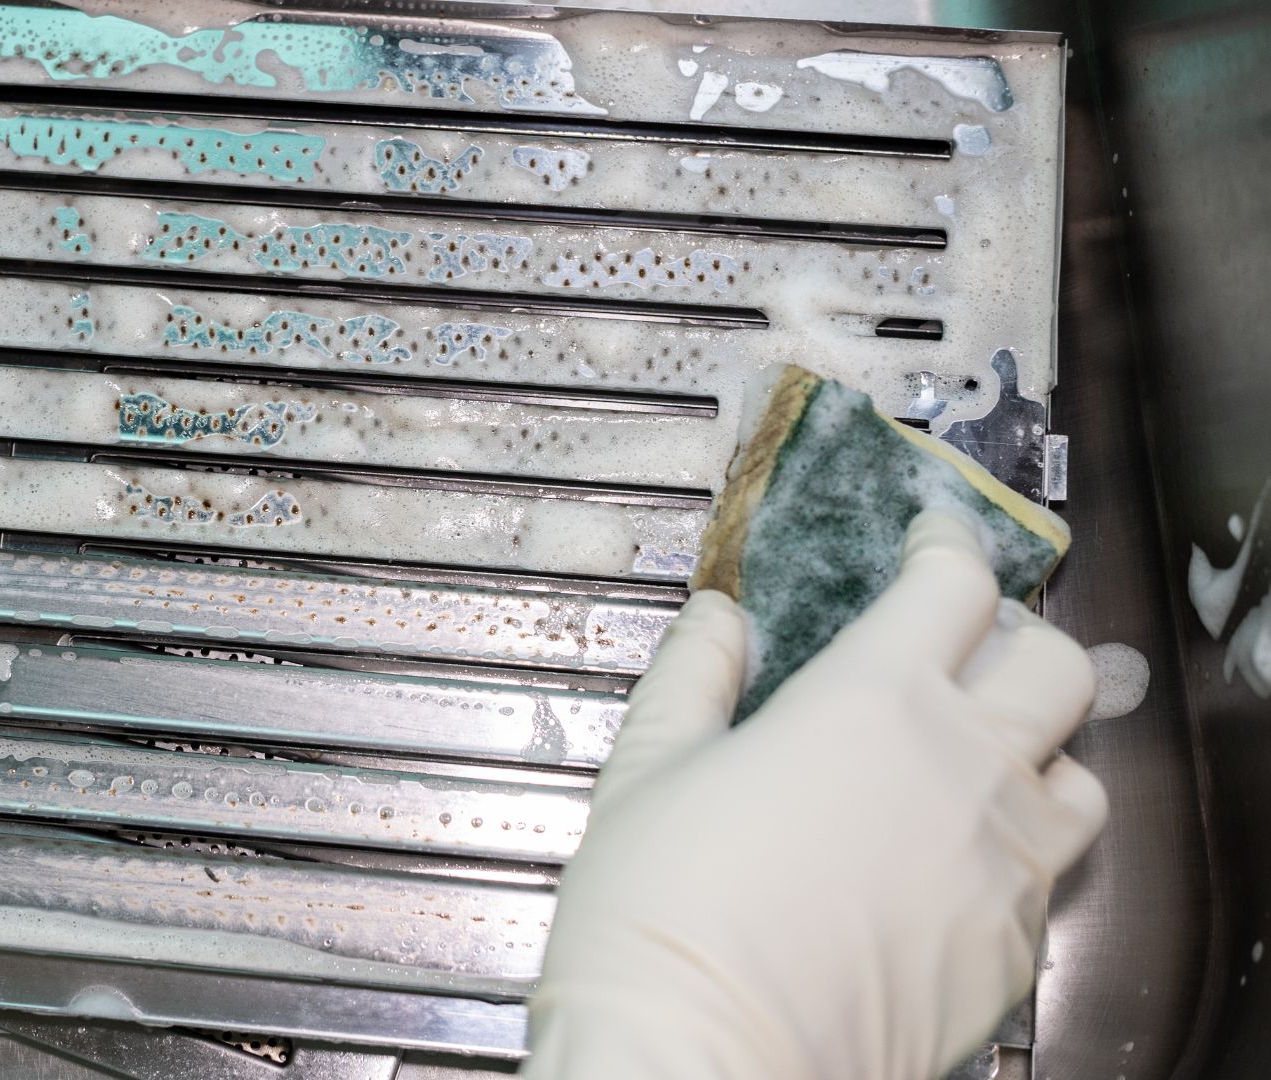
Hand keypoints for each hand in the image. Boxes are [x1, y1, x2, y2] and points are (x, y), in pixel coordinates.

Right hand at [526, 512, 1108, 1079]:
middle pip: (1054, 663)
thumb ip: (693, 675)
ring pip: (1080, 771)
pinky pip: (1051, 875)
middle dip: (1012, 641)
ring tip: (975, 764)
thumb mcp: (647, 768)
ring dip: (1036, 751)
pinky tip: (948, 864)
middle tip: (959, 654)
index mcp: (871, 699)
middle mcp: (963, 767)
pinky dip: (1016, 850)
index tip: (930, 542)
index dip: (946, 546)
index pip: (955, 584)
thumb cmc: (659, 917)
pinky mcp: (1015, 947)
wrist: (699, 1063)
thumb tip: (719, 618)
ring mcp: (1004, 863)